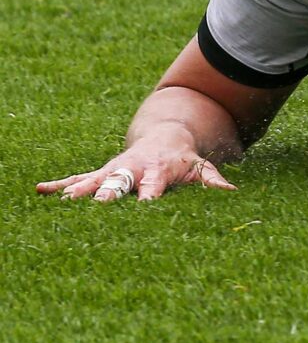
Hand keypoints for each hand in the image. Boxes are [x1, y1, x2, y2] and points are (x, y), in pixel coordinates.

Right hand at [36, 132, 236, 202]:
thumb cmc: (184, 160)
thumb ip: (214, 182)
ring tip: (64, 201)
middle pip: (120, 182)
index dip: (149, 197)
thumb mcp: (201, 168)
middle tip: (95, 205)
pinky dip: (61, 185)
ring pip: (95, 180)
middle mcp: (134, 169)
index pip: (154, 186)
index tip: (144, 208)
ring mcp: (116, 169)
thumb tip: (233, 193)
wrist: (166, 135)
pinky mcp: (103, 171)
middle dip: (108, 193)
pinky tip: (41, 190)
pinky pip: (79, 178)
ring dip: (79, 190)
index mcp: (159, 170)